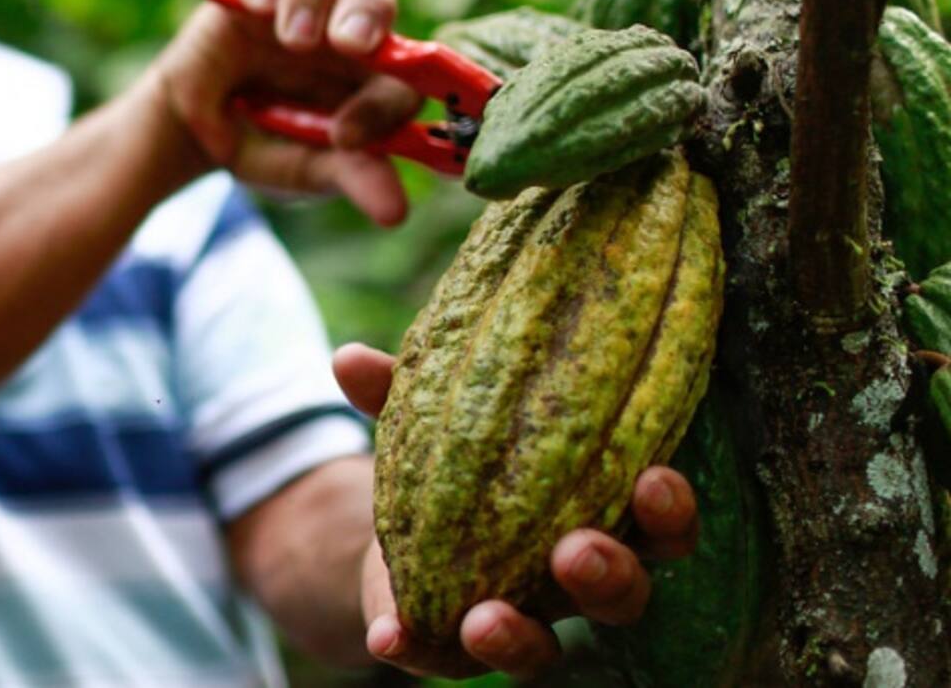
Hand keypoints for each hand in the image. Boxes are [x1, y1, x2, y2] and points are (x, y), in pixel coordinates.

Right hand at [155, 0, 422, 225]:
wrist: (201, 136)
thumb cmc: (270, 149)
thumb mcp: (310, 170)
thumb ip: (354, 177)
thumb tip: (396, 215)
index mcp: (376, 76)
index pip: (403, 75)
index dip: (383, 102)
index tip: (345, 138)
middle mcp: (345, 31)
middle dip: (366, 15)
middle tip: (349, 45)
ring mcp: (301, 3)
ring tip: (291, 39)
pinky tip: (254, 3)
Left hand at [333, 342, 699, 679]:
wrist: (397, 522)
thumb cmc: (455, 452)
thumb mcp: (434, 413)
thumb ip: (403, 388)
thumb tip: (350, 359)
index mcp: (595, 510)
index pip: (655, 521)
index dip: (667, 509)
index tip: (656, 477)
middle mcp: (571, 580)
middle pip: (621, 597)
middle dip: (607, 576)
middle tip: (576, 550)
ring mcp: (520, 622)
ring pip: (542, 652)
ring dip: (519, 639)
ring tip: (484, 618)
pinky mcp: (454, 648)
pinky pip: (442, 660)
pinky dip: (416, 648)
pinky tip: (389, 634)